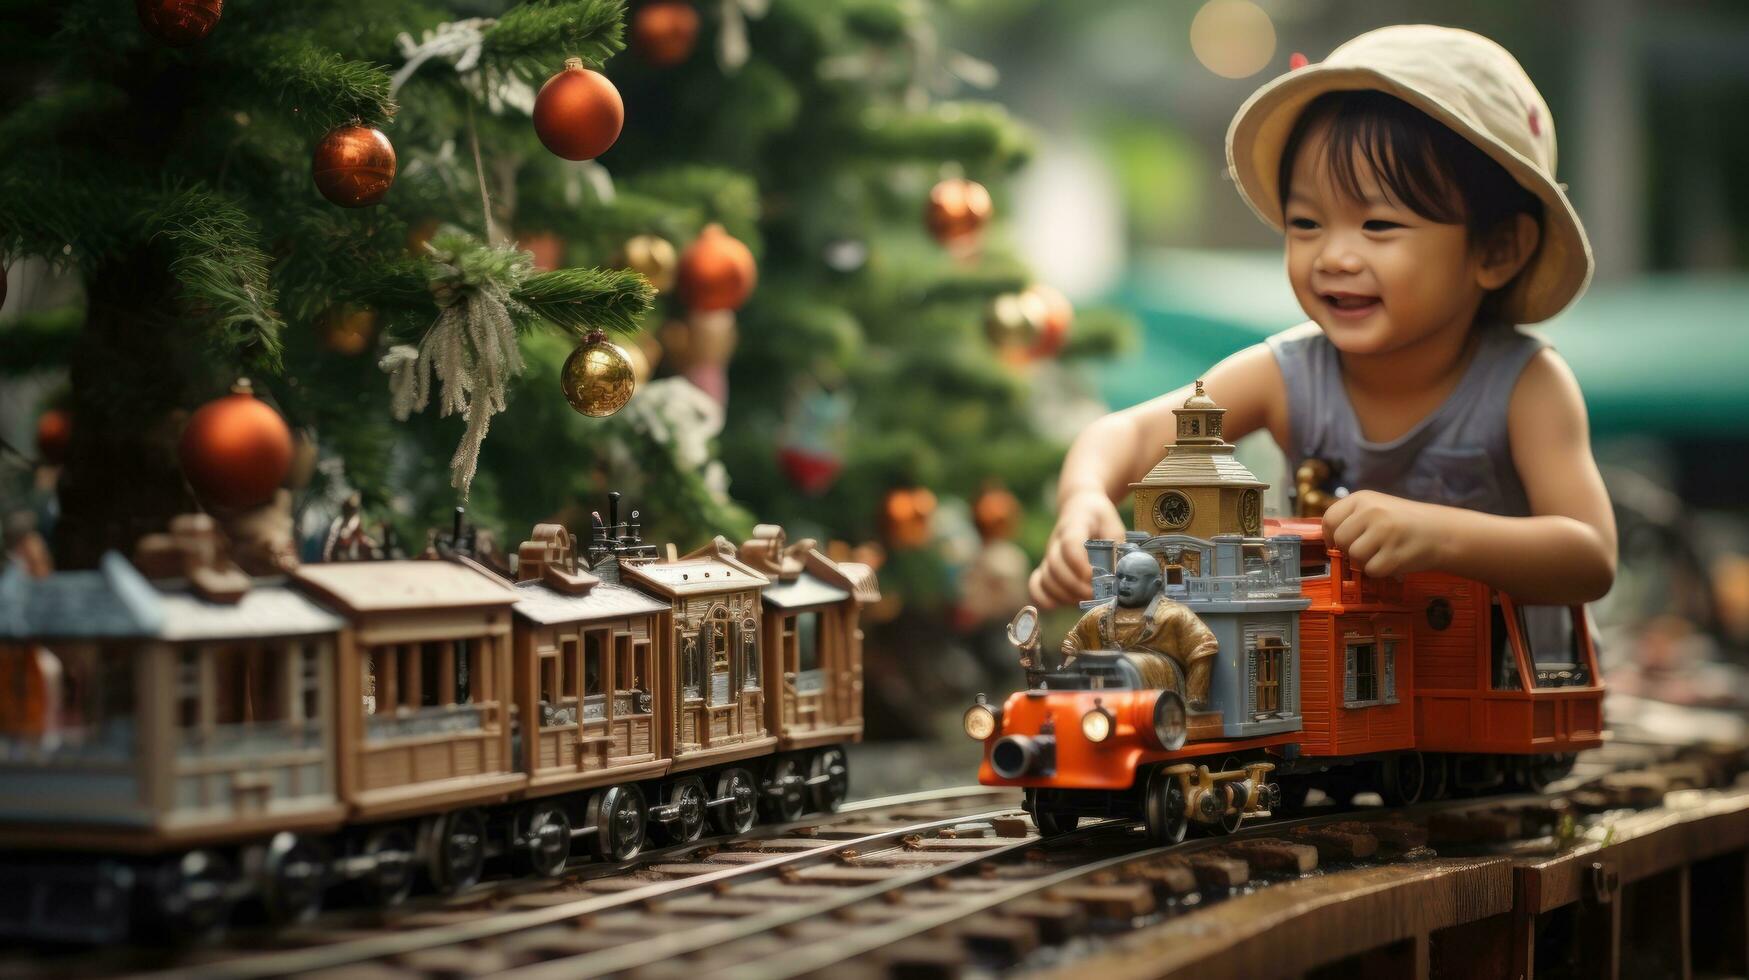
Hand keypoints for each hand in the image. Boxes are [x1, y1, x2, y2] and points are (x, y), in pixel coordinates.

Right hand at [1029, 489, 1125, 608]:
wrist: (1078, 506)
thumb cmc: (1099, 518)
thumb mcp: (1114, 525)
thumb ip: (1116, 549)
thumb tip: (1117, 578)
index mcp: (1074, 525)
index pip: (1070, 544)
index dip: (1080, 564)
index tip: (1095, 577)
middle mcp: (1056, 541)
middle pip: (1056, 566)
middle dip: (1077, 586)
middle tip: (1097, 595)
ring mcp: (1048, 555)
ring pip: (1046, 579)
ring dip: (1065, 595)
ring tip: (1085, 600)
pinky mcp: (1045, 567)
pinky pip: (1036, 585)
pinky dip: (1044, 598)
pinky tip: (1059, 605)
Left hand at [1321, 490, 1451, 578]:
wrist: (1442, 532)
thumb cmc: (1404, 523)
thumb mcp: (1376, 508)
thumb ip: (1351, 520)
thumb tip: (1327, 541)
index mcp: (1363, 498)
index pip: (1329, 519)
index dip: (1330, 535)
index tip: (1339, 543)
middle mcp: (1372, 511)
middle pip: (1340, 540)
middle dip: (1350, 550)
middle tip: (1369, 549)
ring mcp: (1384, 531)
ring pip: (1354, 557)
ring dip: (1367, 561)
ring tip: (1384, 553)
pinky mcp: (1395, 552)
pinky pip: (1372, 570)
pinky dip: (1381, 571)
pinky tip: (1394, 561)